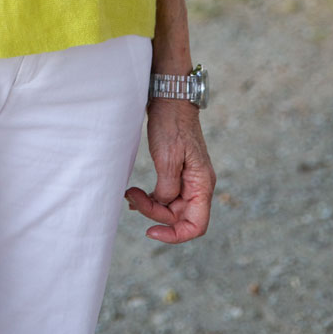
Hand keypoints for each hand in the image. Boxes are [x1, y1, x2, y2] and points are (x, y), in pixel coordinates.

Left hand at [125, 99, 214, 243]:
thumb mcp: (168, 157)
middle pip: (179, 217)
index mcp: (202, 184)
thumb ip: (167, 188)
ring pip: (170, 207)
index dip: (175, 235)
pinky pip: (166, 195)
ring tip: (130, 193)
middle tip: (131, 197)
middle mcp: (198, 185)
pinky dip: (151, 198)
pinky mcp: (177, 172)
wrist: (169, 97)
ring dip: (150, 206)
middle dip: (154, 214)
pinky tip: (136, 194)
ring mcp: (188, 179)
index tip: (150, 231)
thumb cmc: (171, 124)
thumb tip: (162, 204)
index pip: (196, 226)